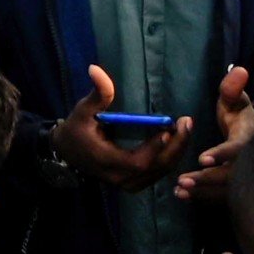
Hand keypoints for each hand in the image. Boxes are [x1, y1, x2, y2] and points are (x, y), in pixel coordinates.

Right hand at [52, 65, 192, 188]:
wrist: (67, 153)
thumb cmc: (76, 130)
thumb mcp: (83, 111)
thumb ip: (96, 94)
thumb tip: (96, 69)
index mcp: (105, 160)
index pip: (137, 162)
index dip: (155, 148)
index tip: (168, 129)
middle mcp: (119, 177)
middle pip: (156, 167)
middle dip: (176, 146)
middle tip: (186, 123)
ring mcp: (128, 183)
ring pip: (161, 171)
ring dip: (177, 151)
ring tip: (185, 128)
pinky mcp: (134, 183)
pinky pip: (158, 172)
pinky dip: (170, 157)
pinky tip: (177, 140)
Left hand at [174, 66, 253, 201]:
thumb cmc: (241, 117)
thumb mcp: (236, 101)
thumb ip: (233, 89)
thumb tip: (239, 70)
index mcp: (251, 139)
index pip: (239, 149)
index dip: (223, 154)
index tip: (203, 158)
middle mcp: (252, 162)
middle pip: (232, 175)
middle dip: (208, 179)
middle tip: (183, 180)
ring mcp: (247, 177)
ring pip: (227, 189)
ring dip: (203, 191)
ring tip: (179, 190)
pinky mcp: (239, 188)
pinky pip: (223, 195)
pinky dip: (204, 197)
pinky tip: (182, 196)